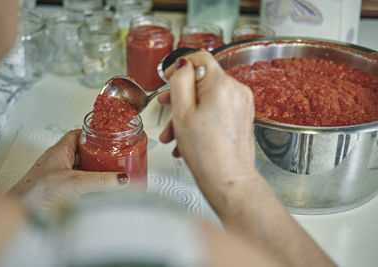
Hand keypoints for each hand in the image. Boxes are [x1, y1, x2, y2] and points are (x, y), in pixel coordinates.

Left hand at [9, 129, 128, 212]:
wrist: (21, 214)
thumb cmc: (35, 194)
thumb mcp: (74, 183)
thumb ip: (100, 180)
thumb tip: (121, 178)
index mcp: (58, 152)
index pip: (77, 135)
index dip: (92, 133)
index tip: (107, 134)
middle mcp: (59, 163)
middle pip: (83, 152)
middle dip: (99, 152)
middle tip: (114, 154)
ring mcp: (60, 178)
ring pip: (82, 169)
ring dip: (96, 170)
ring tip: (113, 170)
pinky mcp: (61, 192)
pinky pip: (81, 183)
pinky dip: (92, 184)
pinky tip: (101, 188)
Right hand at [158, 51, 258, 215]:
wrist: (229, 181)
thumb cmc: (206, 152)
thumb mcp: (182, 113)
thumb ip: (180, 81)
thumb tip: (182, 63)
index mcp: (221, 85)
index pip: (200, 57)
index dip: (180, 65)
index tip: (168, 78)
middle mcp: (236, 91)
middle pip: (202, 82)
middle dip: (180, 96)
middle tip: (165, 107)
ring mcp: (241, 105)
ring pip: (207, 99)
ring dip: (187, 113)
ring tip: (172, 135)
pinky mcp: (242, 118)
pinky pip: (216, 111)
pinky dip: (200, 120)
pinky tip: (186, 140)